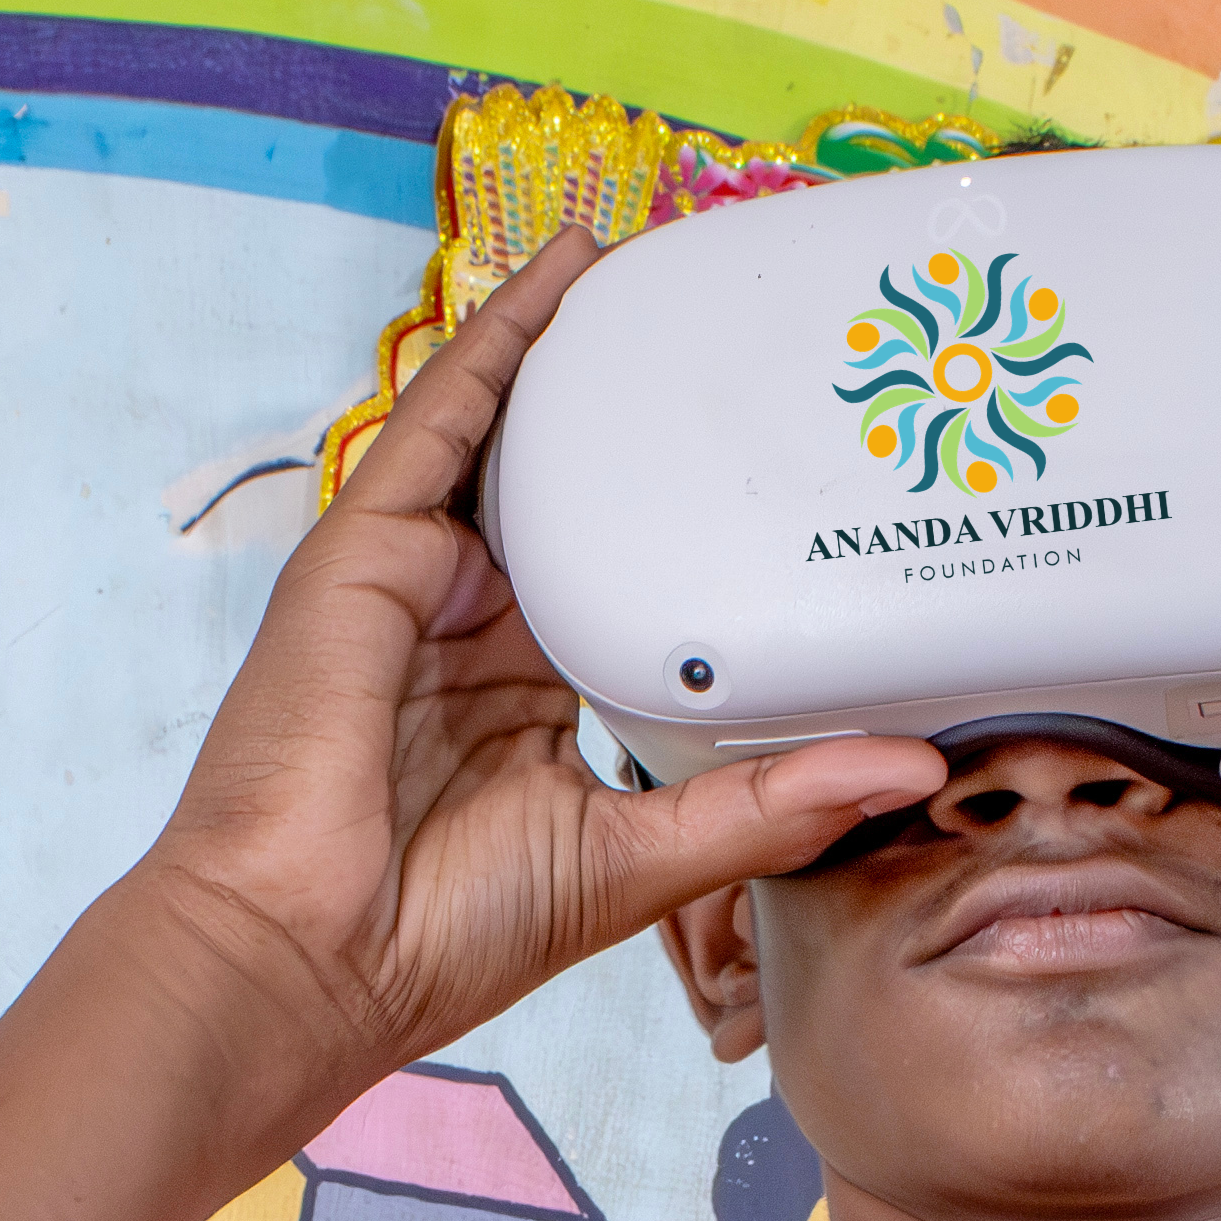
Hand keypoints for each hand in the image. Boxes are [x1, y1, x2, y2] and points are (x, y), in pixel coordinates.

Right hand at [103, 235, 947, 1124]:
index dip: (681, 523)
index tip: (764, 479)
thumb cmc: (442, 931)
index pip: (620, 580)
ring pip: (506, 441)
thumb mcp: (644, 855)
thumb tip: (910, 771)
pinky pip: (441, 421)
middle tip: (719, 331)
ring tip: (649, 265)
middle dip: (630, 416)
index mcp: (527, 698)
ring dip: (571, 351)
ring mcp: (413, 583)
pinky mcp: (365, 551)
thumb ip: (771, 808)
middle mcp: (470, 630)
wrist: (309, 954)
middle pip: (564, 493)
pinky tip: (556, 278)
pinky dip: (498, 345)